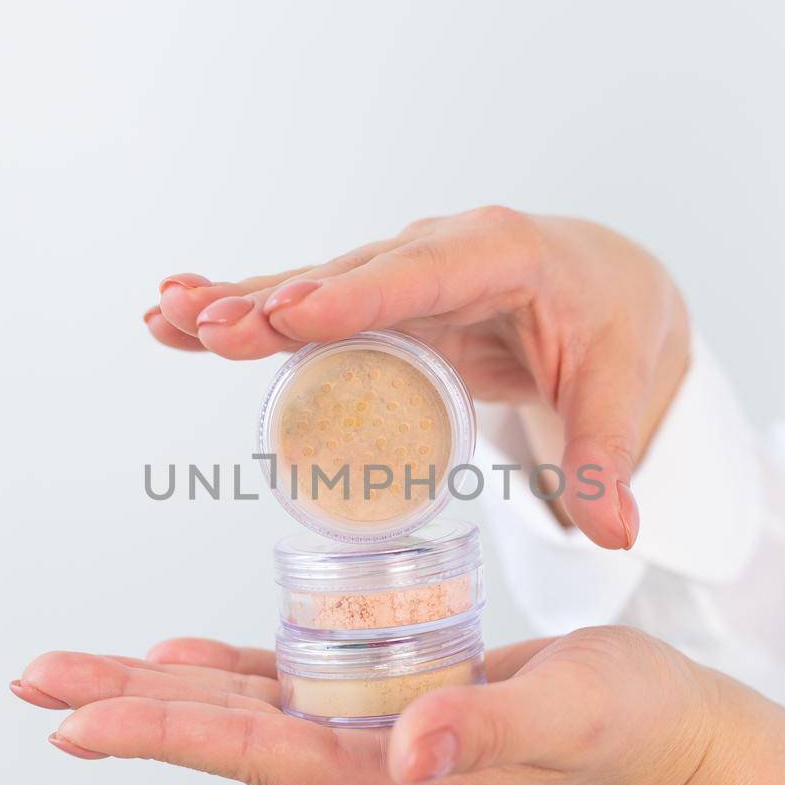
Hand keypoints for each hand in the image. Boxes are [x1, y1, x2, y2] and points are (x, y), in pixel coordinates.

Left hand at [10, 627, 784, 784]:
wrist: (671, 735)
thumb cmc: (629, 723)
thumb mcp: (564, 714)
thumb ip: (481, 733)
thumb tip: (402, 751)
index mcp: (394, 780)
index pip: (256, 751)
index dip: (163, 732)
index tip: (76, 721)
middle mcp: (368, 767)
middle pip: (225, 733)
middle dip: (128, 706)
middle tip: (36, 681)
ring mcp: (376, 741)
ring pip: (245, 710)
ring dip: (161, 690)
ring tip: (82, 671)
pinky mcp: (393, 708)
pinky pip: (292, 691)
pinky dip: (232, 674)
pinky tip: (186, 657)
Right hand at [144, 208, 690, 548]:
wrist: (606, 286)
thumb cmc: (611, 328)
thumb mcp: (619, 390)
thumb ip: (606, 460)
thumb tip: (616, 534)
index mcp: (506, 255)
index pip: (428, 274)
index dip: (360, 294)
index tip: (295, 311)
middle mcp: (441, 251)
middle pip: (351, 279)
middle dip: (277, 302)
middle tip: (208, 326)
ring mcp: (402, 273)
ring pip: (311, 288)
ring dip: (236, 303)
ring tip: (165, 319)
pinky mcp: (379, 301)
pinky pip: (306, 308)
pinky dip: (246, 312)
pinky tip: (178, 318)